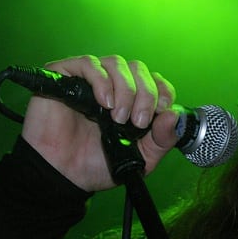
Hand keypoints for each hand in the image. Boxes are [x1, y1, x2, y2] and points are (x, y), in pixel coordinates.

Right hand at [20, 55, 180, 191]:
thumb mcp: (141, 158)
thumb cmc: (98, 165)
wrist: (63, 175)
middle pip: (138, 68)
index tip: (163, 108)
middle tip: (138, 121)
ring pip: (116, 63)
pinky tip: (104, 102)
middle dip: (145, 93)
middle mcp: (112, 85)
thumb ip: (161, 139)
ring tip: (118, 116)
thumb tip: (174, 115)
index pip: (154, 80)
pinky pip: (87, 63)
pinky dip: (101, 80)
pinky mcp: (65, 76)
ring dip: (125, 88)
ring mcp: (89, 79)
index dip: (163, 90)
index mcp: (132, 100)